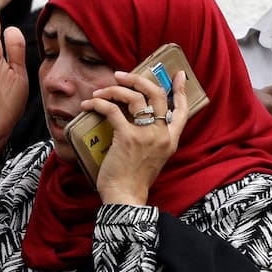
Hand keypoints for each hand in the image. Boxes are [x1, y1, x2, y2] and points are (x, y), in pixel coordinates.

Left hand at [89, 69, 190, 205]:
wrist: (125, 196)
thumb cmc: (134, 179)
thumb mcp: (153, 158)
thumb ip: (152, 139)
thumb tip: (137, 119)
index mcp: (171, 140)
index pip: (182, 110)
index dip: (181, 90)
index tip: (178, 75)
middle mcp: (161, 134)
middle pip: (157, 94)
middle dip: (138, 79)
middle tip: (122, 76)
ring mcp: (146, 134)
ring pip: (134, 97)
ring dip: (114, 89)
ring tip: (100, 91)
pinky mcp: (127, 136)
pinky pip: (112, 110)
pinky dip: (98, 103)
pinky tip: (89, 104)